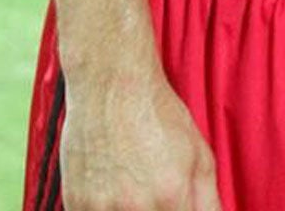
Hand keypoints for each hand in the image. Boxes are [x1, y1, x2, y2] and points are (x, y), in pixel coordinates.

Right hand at [60, 68, 220, 210]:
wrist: (111, 86)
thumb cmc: (157, 115)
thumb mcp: (199, 154)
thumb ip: (209, 201)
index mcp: (172, 196)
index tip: (176, 206)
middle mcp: (136, 206)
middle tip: (156, 195)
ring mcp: (101, 208)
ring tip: (132, 193)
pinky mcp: (75, 203)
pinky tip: (112, 193)